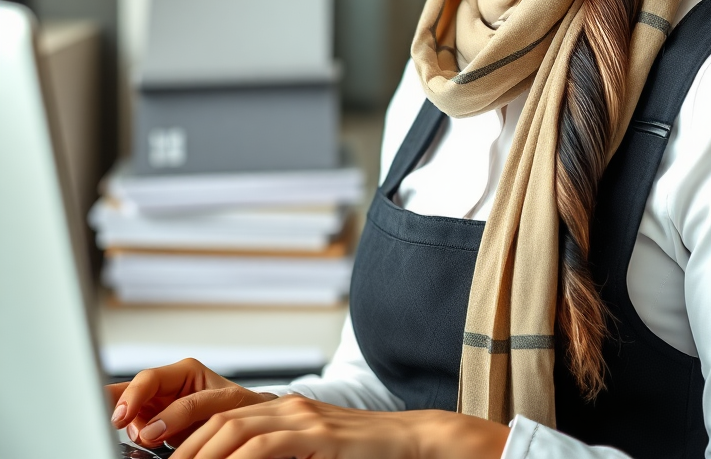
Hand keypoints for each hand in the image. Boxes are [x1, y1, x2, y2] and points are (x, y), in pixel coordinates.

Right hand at [107, 357, 275, 447]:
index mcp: (184, 372)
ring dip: (132, 427)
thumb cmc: (242, 405)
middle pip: (131, 393)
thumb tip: (152, 427)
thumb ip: (188, 409)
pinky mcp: (159, 427)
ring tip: (146, 438)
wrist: (252, 422)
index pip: (148, 379)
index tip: (121, 417)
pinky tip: (144, 442)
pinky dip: (136, 437)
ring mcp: (161, 407)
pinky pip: (138, 430)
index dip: (131, 396)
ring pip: (131, 414)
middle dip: (123, 409)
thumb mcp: (223, 401)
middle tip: (119, 427)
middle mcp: (168, 387)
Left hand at [170, 394, 509, 458]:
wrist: (412, 443)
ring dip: (199, 451)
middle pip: (219, 415)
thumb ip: (270, 456)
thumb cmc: (360, 457)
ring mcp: (303, 417)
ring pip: (236, 427)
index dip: (183, 428)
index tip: (152, 448)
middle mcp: (287, 407)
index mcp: (281, 411)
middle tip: (149, 455)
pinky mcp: (319, 434)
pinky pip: (267, 446)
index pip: (221, 412)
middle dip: (179, 440)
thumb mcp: (307, 455)